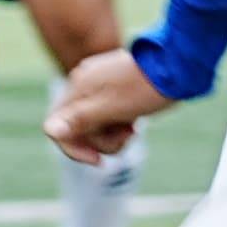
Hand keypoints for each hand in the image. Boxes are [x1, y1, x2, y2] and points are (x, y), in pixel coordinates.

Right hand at [44, 47, 175, 164]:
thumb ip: (79, 119)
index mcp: (77, 88)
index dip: (74, 149)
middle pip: (77, 130)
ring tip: (132, 128)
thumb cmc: (145, 89)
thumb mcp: (111, 108)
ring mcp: (99, 88)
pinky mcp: (114, 92)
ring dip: (113, 136)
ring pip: (94, 126)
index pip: (56, 128)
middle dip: (101, 142)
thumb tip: (49, 130)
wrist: (177, 67)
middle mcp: (83, 86)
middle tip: (126, 135)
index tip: (98, 160)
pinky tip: (134, 122)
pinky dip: (119, 126)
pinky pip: (107, 118)